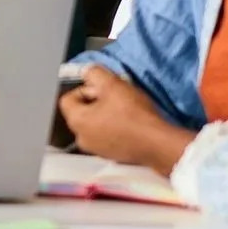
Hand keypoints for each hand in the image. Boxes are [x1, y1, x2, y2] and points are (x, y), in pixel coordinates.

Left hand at [59, 66, 193, 174]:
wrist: (159, 144)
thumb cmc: (135, 116)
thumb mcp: (112, 84)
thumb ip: (94, 73)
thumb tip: (87, 72)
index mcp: (77, 121)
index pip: (68, 98)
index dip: (86, 89)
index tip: (104, 89)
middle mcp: (82, 138)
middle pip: (82, 112)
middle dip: (97, 102)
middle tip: (116, 98)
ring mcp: (97, 150)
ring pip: (96, 125)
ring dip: (107, 115)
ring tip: (126, 111)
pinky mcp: (113, 157)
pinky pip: (108, 137)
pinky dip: (116, 130)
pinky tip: (132, 125)